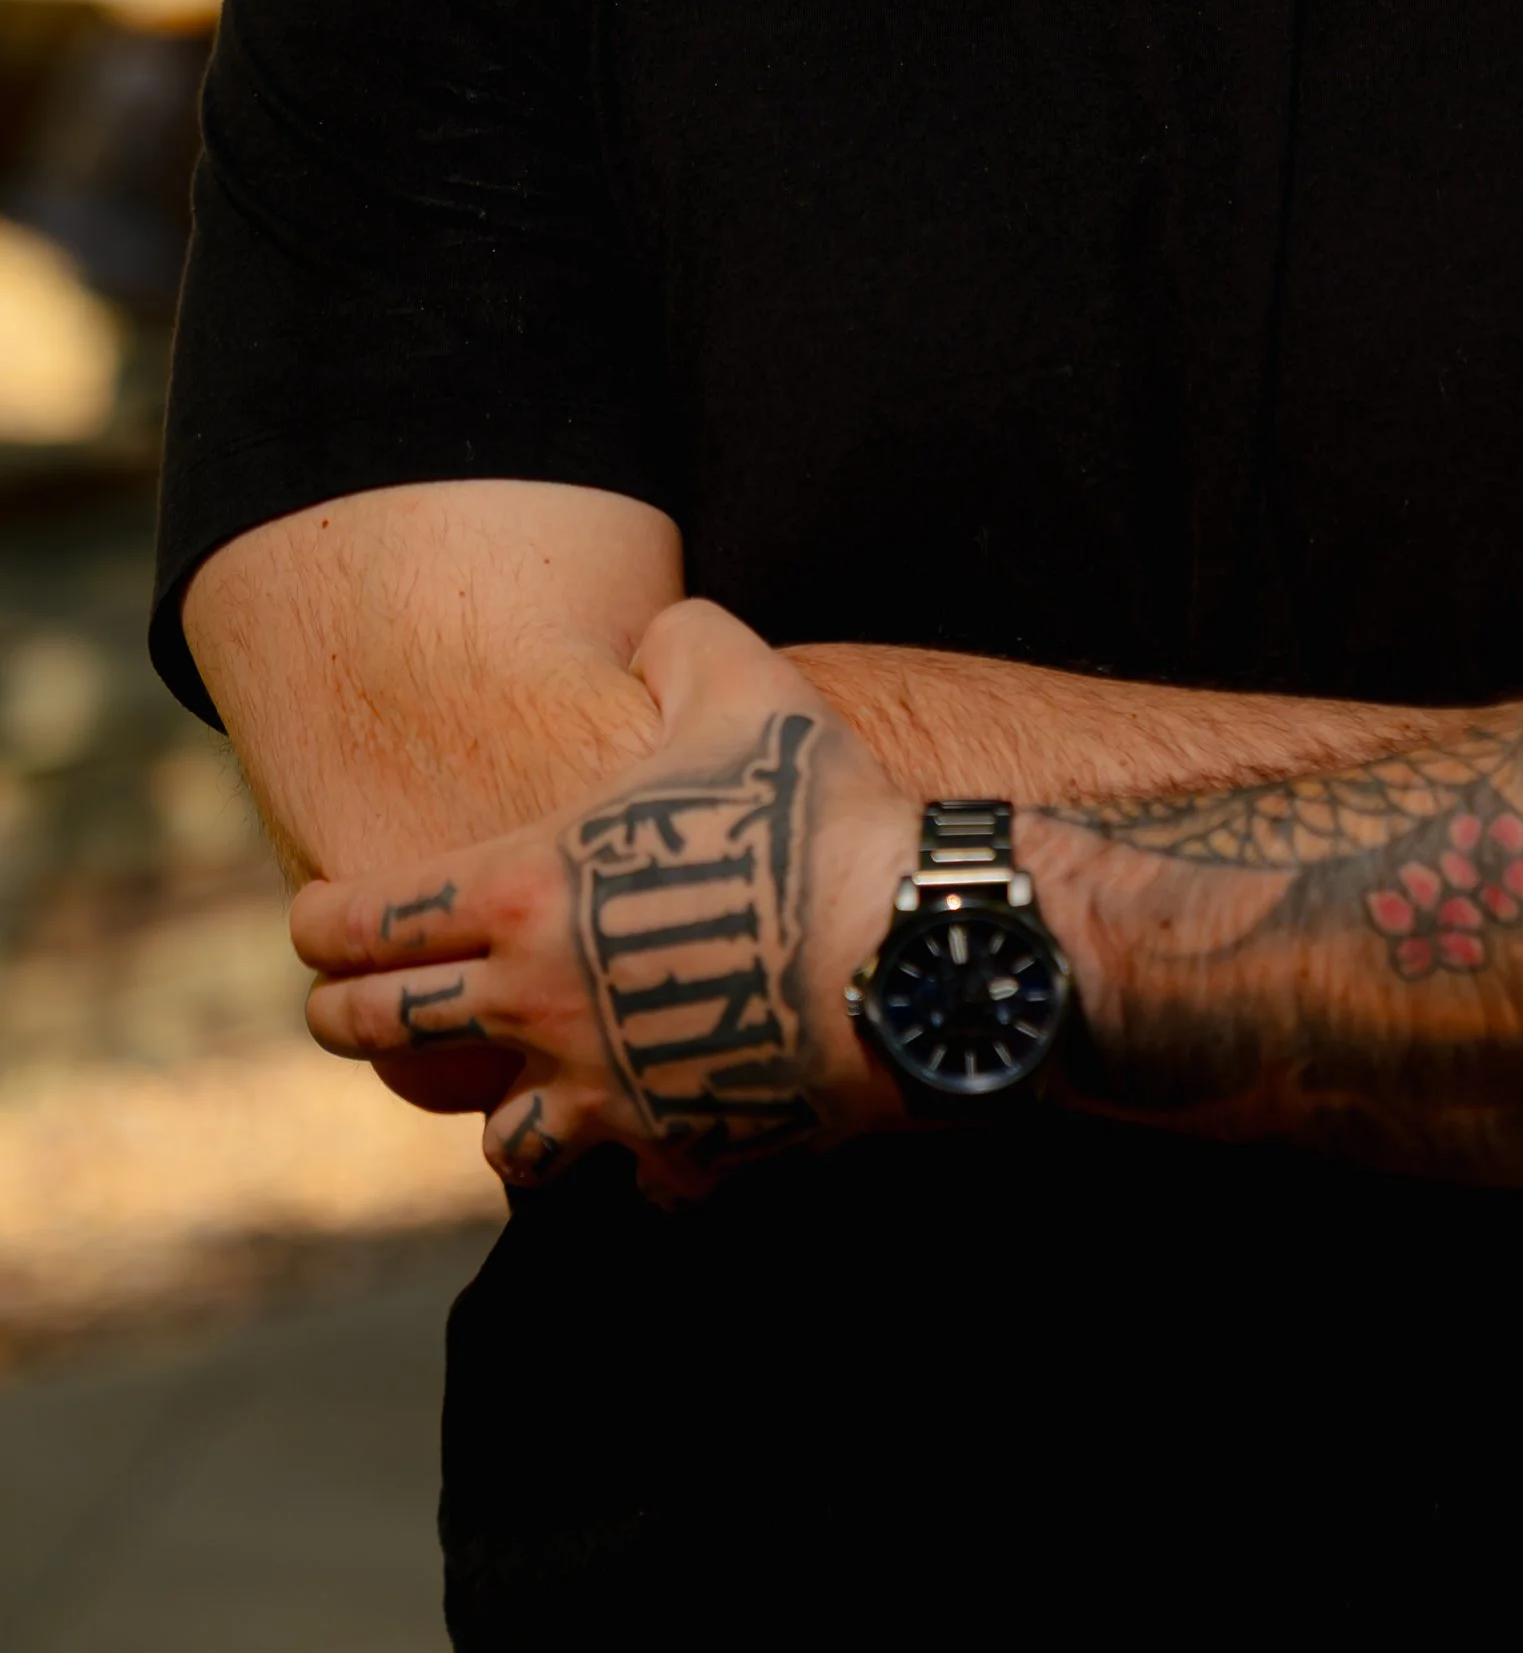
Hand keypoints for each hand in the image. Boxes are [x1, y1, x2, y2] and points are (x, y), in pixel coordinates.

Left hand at [291, 597, 916, 1198]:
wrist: (911, 948)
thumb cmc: (820, 808)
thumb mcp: (745, 681)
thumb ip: (679, 641)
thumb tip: (656, 632)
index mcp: (527, 891)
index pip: (362, 921)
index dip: (318, 921)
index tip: (311, 923)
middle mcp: (538, 1004)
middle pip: (379, 1032)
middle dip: (346, 1016)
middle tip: (344, 1008)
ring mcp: (604, 1094)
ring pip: (499, 1142)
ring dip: (502, 1113)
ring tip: (520, 1093)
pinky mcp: (679, 1156)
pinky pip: (638, 1189)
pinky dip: (648, 1168)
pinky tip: (672, 1134)